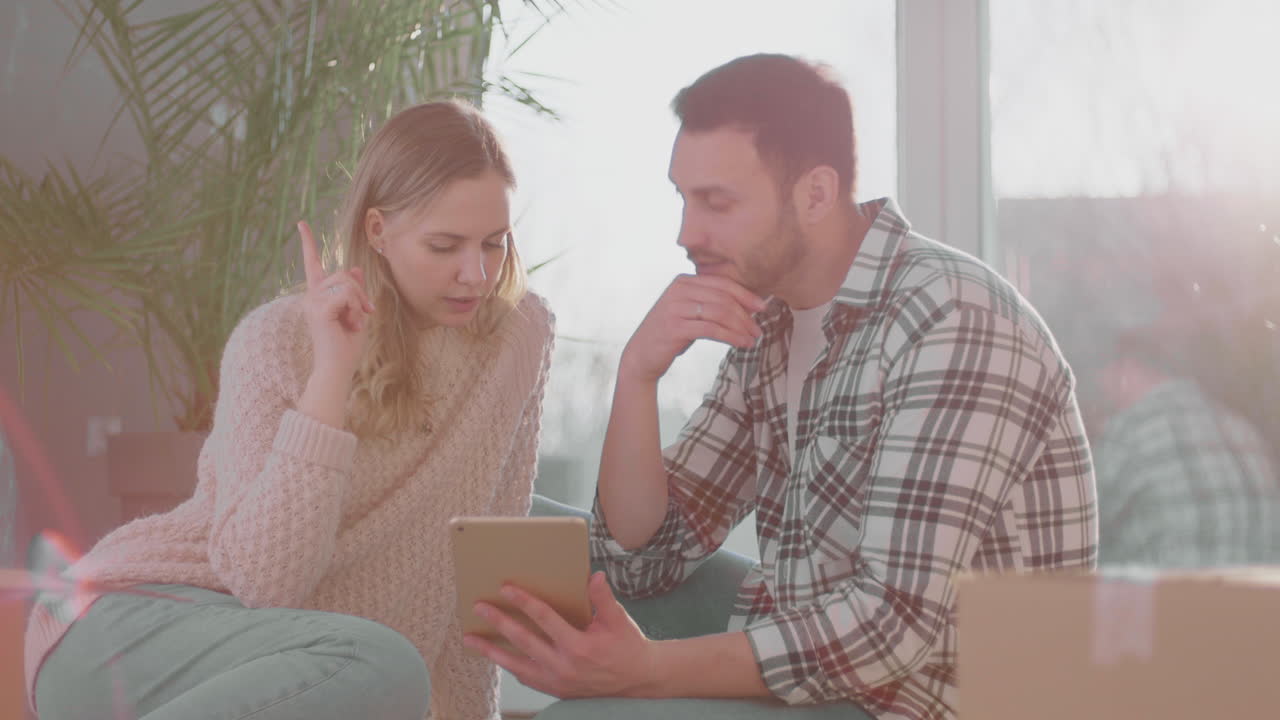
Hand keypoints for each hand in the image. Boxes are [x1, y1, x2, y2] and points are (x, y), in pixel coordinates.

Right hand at [297, 220, 374, 378]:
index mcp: (319, 296)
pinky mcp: (319, 309)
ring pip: (346, 282)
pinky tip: (351, 323)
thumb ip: (355, 291)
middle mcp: (311, 296)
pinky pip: (346, 294)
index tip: (301, 224)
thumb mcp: (357, 312)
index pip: (313, 264)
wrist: (338, 368)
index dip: (308, 243)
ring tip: (355, 321)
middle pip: (342, 273)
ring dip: (359, 301)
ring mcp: (312, 301)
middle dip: (360, 291)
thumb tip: (354, 267)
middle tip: (366, 312)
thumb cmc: (347, 346)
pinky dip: (355, 308)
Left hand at [464, 572, 658, 698]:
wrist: (638, 681)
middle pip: (523, 640)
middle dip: (499, 622)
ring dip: (492, 651)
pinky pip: (526, 677)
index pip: (544, 619)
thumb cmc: (627, 646)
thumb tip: (594, 576)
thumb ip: (603, 598)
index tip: (505, 588)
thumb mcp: (619, 620)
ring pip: (516, 665)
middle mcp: (564, 666)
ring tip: (471, 639)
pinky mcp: (555, 690)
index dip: (523, 602)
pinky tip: (496, 654)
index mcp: (579, 646)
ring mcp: (557, 681)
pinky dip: (509, 666)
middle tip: (479, 607)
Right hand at [620, 274, 766, 383]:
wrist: (641, 355)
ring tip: (753, 339)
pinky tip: (741, 344)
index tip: (763, 307)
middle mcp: (678, 290)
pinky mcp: (675, 326)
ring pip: (719, 313)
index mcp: (683, 281)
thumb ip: (710, 304)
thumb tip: (747, 306)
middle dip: (745, 314)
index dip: (745, 295)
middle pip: (723, 298)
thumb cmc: (670, 335)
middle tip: (758, 330)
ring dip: (740, 327)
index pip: (722, 283)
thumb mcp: (689, 313)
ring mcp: (675, 307)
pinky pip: (711, 329)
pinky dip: (730, 336)